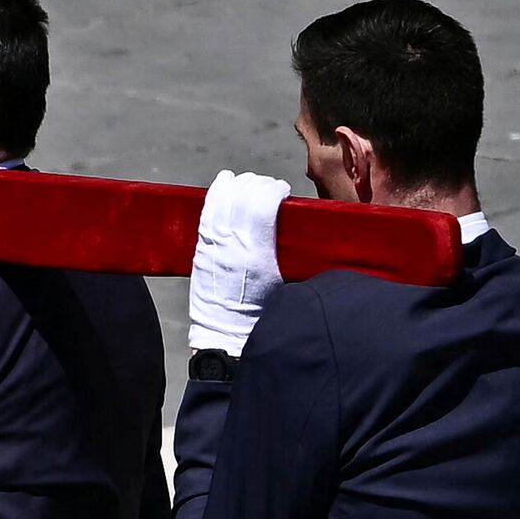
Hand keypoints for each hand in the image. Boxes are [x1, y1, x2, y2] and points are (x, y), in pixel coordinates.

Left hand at [190, 171, 289, 355]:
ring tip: (250, 181)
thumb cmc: (264, 317)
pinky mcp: (200, 250)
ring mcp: (212, 246)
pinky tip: (225, 181)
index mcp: (255, 254)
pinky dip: (216, 193)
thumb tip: (319, 239)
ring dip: (238, 186)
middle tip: (271, 189)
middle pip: (242, 198)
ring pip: (222, 201)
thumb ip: (303, 261)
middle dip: (258, 185)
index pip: (261, 205)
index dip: (273, 190)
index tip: (284, 191)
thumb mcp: (292, 289)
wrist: (227, 337)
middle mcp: (230, 245)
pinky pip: (206, 212)